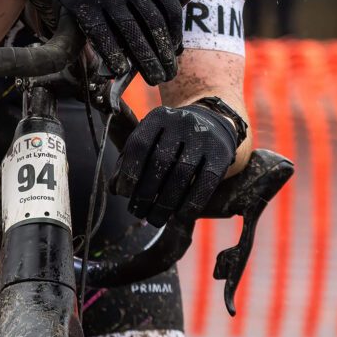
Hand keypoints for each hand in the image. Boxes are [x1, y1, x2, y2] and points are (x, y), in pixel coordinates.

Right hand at [26, 0, 182, 83]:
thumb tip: (154, 26)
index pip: (169, 8)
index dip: (175, 34)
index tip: (174, 51)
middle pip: (154, 25)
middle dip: (163, 54)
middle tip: (169, 73)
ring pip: (131, 33)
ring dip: (145, 59)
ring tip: (152, 76)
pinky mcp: (83, 3)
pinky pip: (102, 34)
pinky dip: (114, 54)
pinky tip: (120, 69)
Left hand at [111, 103, 237, 226]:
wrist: (212, 124)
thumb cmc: (171, 139)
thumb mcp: (151, 140)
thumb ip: (130, 161)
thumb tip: (114, 189)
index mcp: (158, 117)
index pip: (139, 145)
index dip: (129, 171)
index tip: (124, 194)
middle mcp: (182, 122)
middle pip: (160, 162)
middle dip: (146, 192)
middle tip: (138, 212)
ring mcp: (204, 137)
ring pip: (181, 175)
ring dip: (166, 203)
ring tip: (155, 219)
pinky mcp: (221, 153)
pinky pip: (205, 183)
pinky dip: (191, 203)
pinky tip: (180, 216)